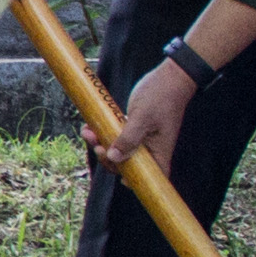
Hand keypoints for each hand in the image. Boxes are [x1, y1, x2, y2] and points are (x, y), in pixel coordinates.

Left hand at [90, 59, 198, 186]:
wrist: (168, 76)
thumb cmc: (160, 97)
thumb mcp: (142, 117)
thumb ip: (129, 138)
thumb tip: (115, 158)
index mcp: (159, 151)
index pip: (149, 177)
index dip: (133, 180)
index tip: (117, 171)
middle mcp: (151, 148)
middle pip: (127, 165)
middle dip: (108, 158)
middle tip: (97, 145)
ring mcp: (142, 138)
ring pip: (118, 149)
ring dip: (101, 143)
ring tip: (88, 132)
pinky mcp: (133, 127)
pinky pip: (116, 135)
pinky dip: (104, 132)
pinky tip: (90, 125)